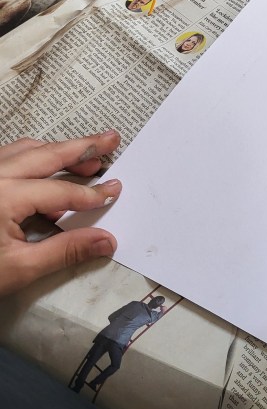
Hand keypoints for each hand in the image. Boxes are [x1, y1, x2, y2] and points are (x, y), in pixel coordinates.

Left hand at [0, 132, 121, 296]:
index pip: (61, 191)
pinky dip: (32, 156)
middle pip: (46, 154)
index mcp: (5, 195)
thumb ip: (65, 251)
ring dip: (57, 150)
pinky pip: (7, 157)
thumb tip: (107, 241)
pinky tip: (45, 167)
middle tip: (112, 139)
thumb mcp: (18, 269)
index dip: (91, 193)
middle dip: (82, 146)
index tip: (114, 191)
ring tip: (86, 153)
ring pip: (25, 150)